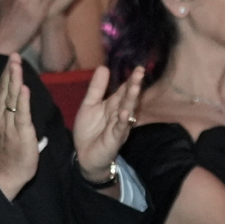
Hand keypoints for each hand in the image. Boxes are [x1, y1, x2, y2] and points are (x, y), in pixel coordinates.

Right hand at [0, 52, 41, 198]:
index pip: (2, 90)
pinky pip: (22, 114)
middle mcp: (2, 117)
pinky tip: (25, 89)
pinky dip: (23, 101)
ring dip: (15, 80)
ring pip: (12, 98)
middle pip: (5, 90)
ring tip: (17, 64)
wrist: (4, 175)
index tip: (10, 59)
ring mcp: (10, 125)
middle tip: (13, 55)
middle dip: (10, 72)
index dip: (6, 74)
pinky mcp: (21, 133)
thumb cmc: (6, 152)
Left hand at [69, 61, 142, 181]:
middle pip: (127, 98)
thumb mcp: (89, 105)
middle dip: (133, 85)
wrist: (85, 156)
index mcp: (113, 105)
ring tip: (135, 87)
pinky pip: (120, 128)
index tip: (138, 68)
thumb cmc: (89, 131)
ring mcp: (119, 126)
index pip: (123, 90)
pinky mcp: (115, 139)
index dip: (130, 79)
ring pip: (127, 111)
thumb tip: (103, 67)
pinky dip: (123, 121)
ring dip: (131, 100)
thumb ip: (96, 88)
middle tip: (140, 72)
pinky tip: (125, 113)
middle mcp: (119, 114)